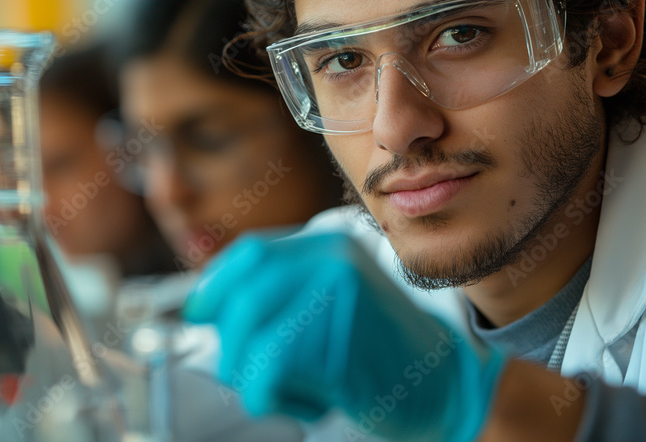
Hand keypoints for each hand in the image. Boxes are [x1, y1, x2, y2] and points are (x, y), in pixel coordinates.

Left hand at [184, 231, 507, 441]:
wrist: (444, 383)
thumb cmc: (382, 350)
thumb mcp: (338, 299)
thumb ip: (288, 291)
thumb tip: (207, 308)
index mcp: (332, 244)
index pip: (252, 253)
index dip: (216, 286)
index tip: (200, 314)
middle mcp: (335, 264)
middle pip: (244, 301)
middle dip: (234, 347)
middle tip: (253, 375)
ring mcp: (341, 303)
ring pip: (252, 344)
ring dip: (258, 380)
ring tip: (298, 389)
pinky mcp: (343, 350)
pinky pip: (269, 378)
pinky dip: (278, 400)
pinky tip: (315, 401)